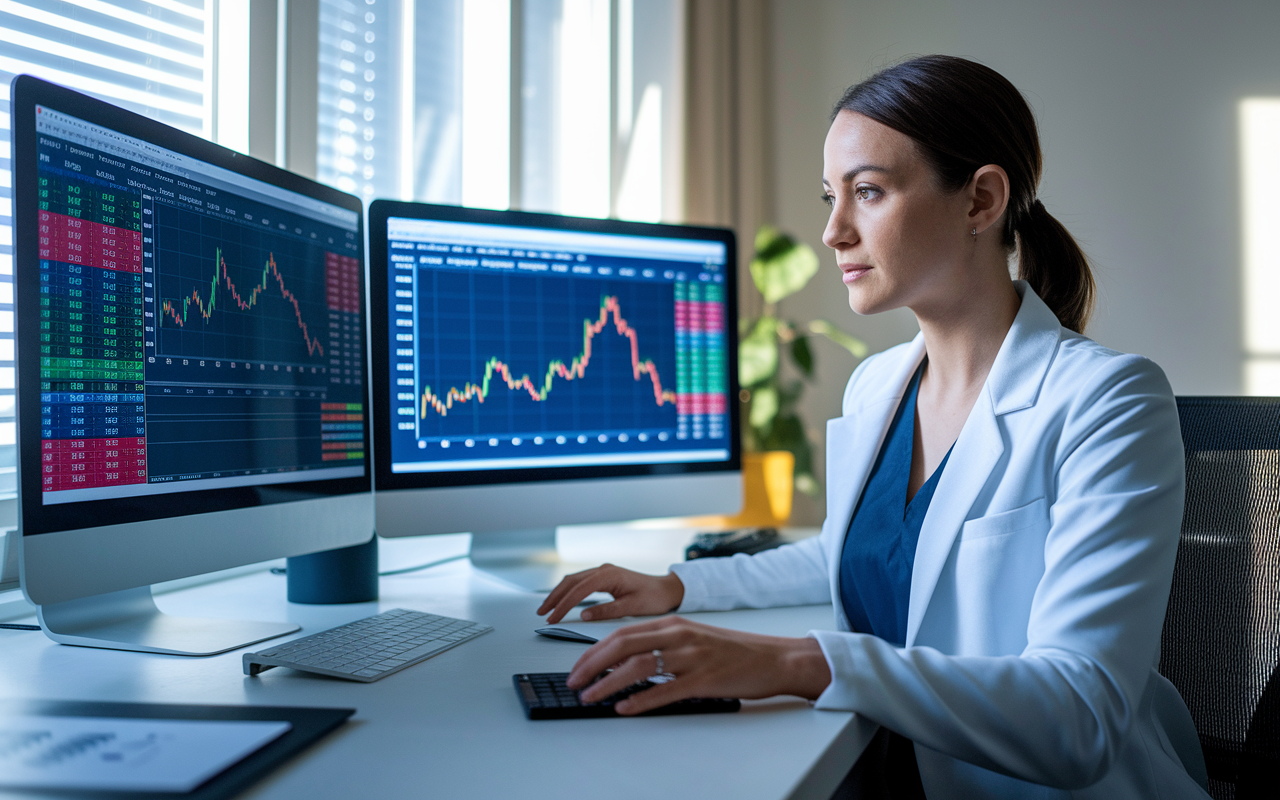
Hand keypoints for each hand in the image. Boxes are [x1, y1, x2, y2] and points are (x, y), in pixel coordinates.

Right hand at [537, 564, 683, 623]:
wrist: (667, 590)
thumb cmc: (654, 597)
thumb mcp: (631, 607)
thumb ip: (607, 611)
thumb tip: (584, 615)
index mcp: (609, 575)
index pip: (578, 590)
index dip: (563, 605)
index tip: (553, 618)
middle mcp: (603, 570)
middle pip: (570, 581)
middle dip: (554, 597)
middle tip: (543, 613)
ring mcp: (603, 572)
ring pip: (573, 581)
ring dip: (558, 594)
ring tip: (547, 609)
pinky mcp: (604, 578)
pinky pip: (580, 583)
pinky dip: (568, 592)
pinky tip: (562, 601)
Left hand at [565, 616, 832, 714]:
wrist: (775, 658)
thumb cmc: (734, 651)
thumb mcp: (694, 638)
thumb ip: (663, 644)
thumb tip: (626, 662)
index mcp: (673, 623)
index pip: (622, 634)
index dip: (594, 651)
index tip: (577, 668)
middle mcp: (679, 635)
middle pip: (623, 645)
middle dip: (591, 665)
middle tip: (573, 682)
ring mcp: (692, 657)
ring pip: (639, 666)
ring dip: (608, 683)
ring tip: (591, 697)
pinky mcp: (705, 680)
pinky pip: (666, 690)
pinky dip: (641, 700)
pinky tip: (625, 708)